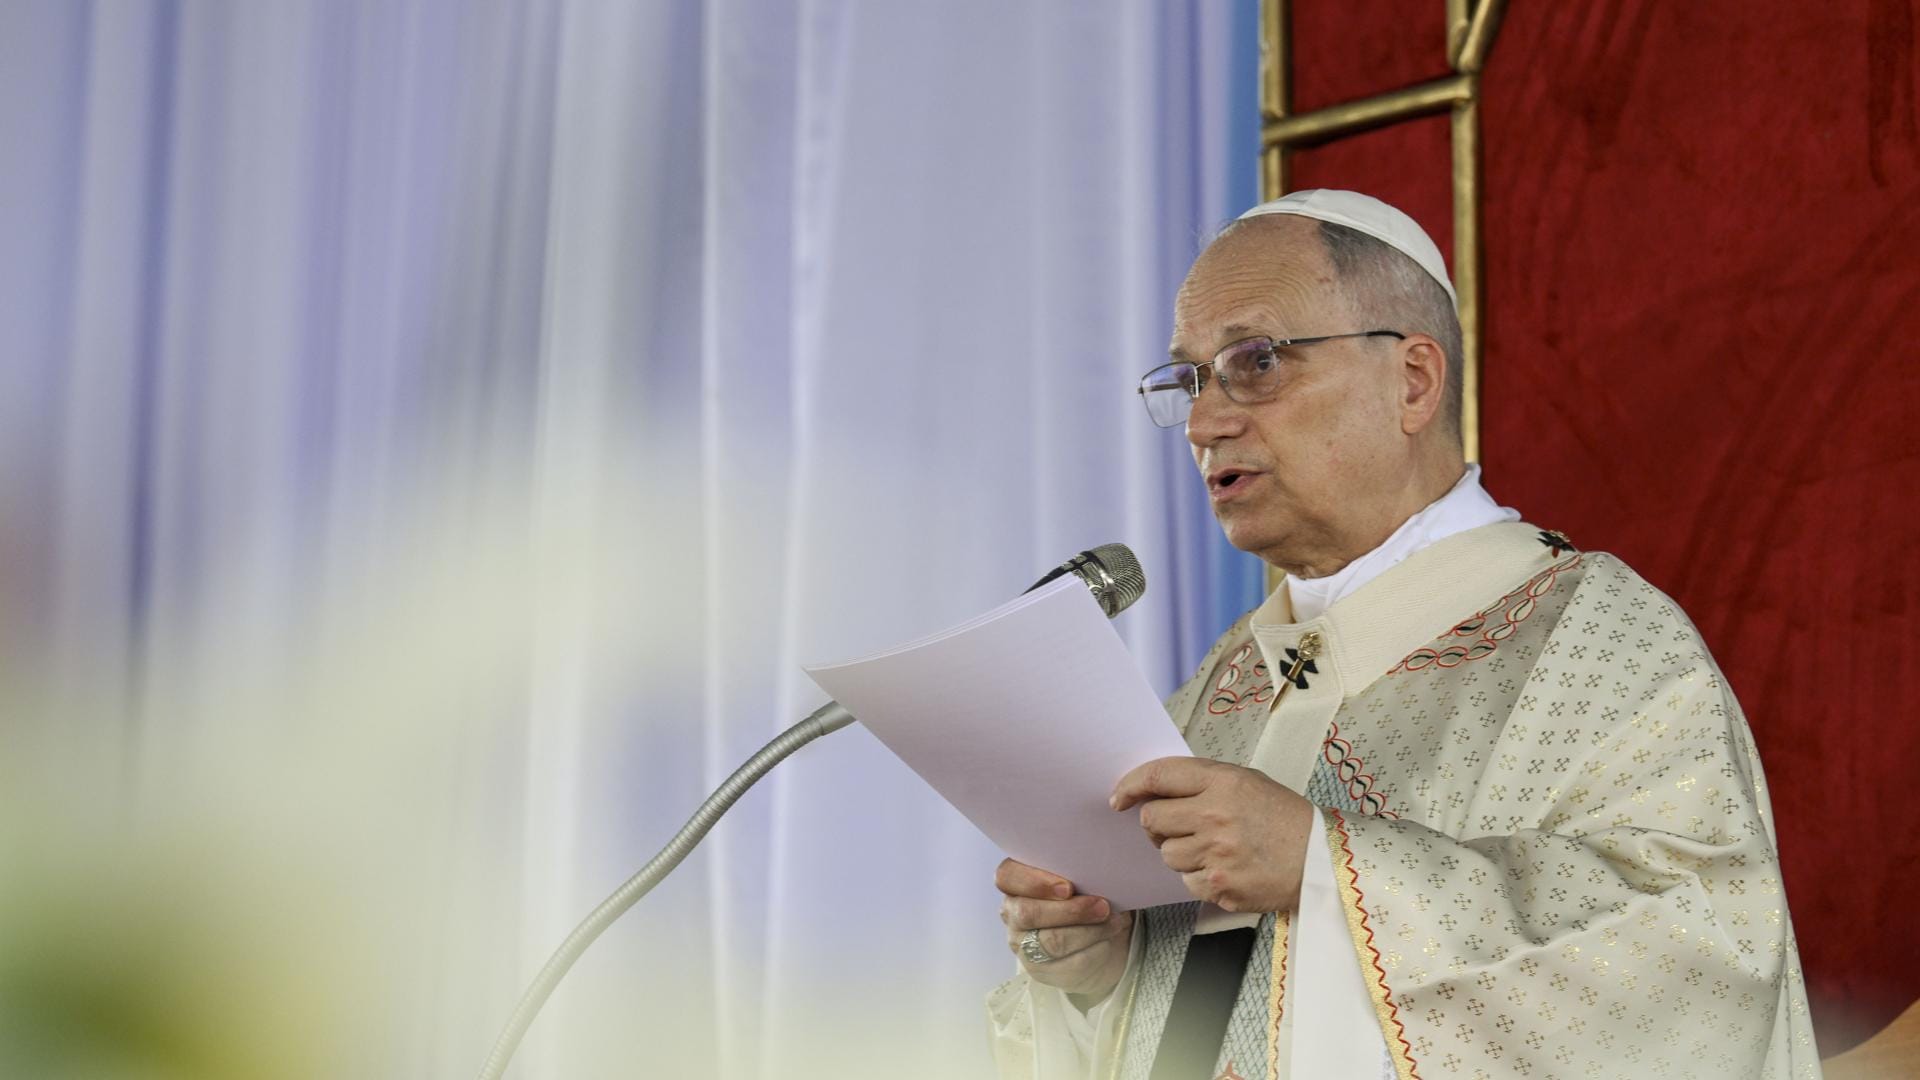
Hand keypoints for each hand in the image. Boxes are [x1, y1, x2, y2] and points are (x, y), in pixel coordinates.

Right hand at [996, 858, 1134, 1000]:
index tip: (1068, 888)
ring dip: (1089, 931)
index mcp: (1014, 881)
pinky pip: (1068, 964)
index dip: (1035, 882)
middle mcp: (1012, 912)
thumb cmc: (1086, 897)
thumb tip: (1097, 872)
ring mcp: (1022, 944)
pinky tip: (1108, 941)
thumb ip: (1077, 873)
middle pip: (1028, 913)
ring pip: (1051, 942)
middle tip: (1102, 906)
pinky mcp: (1039, 970)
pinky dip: (1094, 950)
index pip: (1007, 876)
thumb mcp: (1080, 879)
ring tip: (1114, 922)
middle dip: (1070, 911)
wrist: (1098, 939)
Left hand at [1110, 756, 1314, 912]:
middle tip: (1178, 826)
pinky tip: (1223, 868)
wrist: (1320, 859)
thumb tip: (1154, 789)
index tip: (1119, 797)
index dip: (1131, 785)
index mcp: (1223, 782)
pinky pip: (1185, 881)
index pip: (1159, 776)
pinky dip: (1197, 877)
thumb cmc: (1284, 818)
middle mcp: (1215, 816)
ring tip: (1212, 848)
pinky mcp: (1218, 887)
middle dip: (1157, 824)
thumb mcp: (1247, 782)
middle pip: (1151, 820)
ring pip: (1165, 854)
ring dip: (1179, 852)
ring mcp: (1216, 854)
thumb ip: (1202, 781)